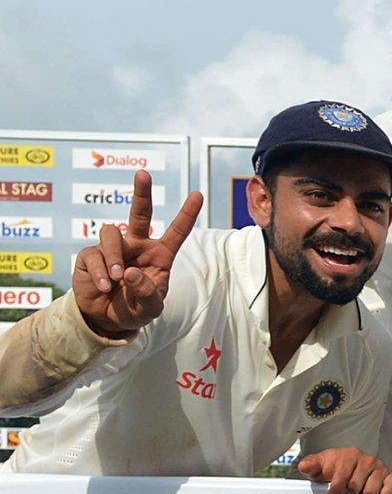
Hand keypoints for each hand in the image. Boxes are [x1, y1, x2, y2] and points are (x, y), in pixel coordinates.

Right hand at [72, 171, 202, 338]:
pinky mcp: (90, 255)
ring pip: (111, 233)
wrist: (106, 319)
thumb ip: (147, 292)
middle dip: (141, 193)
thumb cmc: (135, 309)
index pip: (176, 232)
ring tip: (116, 279)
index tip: (197, 194)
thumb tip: (131, 271)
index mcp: (159, 255)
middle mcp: (136, 246)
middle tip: (143, 174)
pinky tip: (105, 287)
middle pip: (139, 213)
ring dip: (113, 256)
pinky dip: (100, 273)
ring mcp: (112, 249)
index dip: (186, 214)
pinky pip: (94, 255)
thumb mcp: (150, 308)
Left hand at [297, 447, 391, 493]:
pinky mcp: (391, 476)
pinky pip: (388, 492)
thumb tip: (304, 467)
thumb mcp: (320, 464)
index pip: (341, 477)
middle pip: (355, 488)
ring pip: (371, 493)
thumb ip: (310, 465)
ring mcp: (380, 467)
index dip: (334, 493)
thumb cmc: (335, 465)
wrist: (352, 461)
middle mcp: (368, 459)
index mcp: (349, 454)